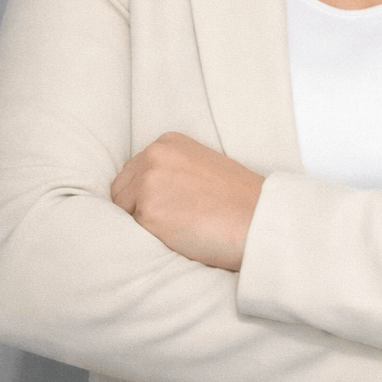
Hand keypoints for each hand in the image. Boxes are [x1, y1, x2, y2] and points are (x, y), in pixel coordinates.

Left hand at [110, 132, 264, 270]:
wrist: (260, 220)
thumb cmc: (237, 200)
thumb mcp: (201, 166)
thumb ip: (169, 169)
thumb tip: (139, 191)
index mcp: (167, 142)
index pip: (133, 173)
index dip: (149, 196)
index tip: (175, 205)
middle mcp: (154, 155)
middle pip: (121, 192)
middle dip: (140, 209)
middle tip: (178, 219)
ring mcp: (148, 182)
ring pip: (124, 213)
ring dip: (145, 225)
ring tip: (182, 226)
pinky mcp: (148, 212)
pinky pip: (134, 233)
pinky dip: (153, 239)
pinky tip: (182, 235)